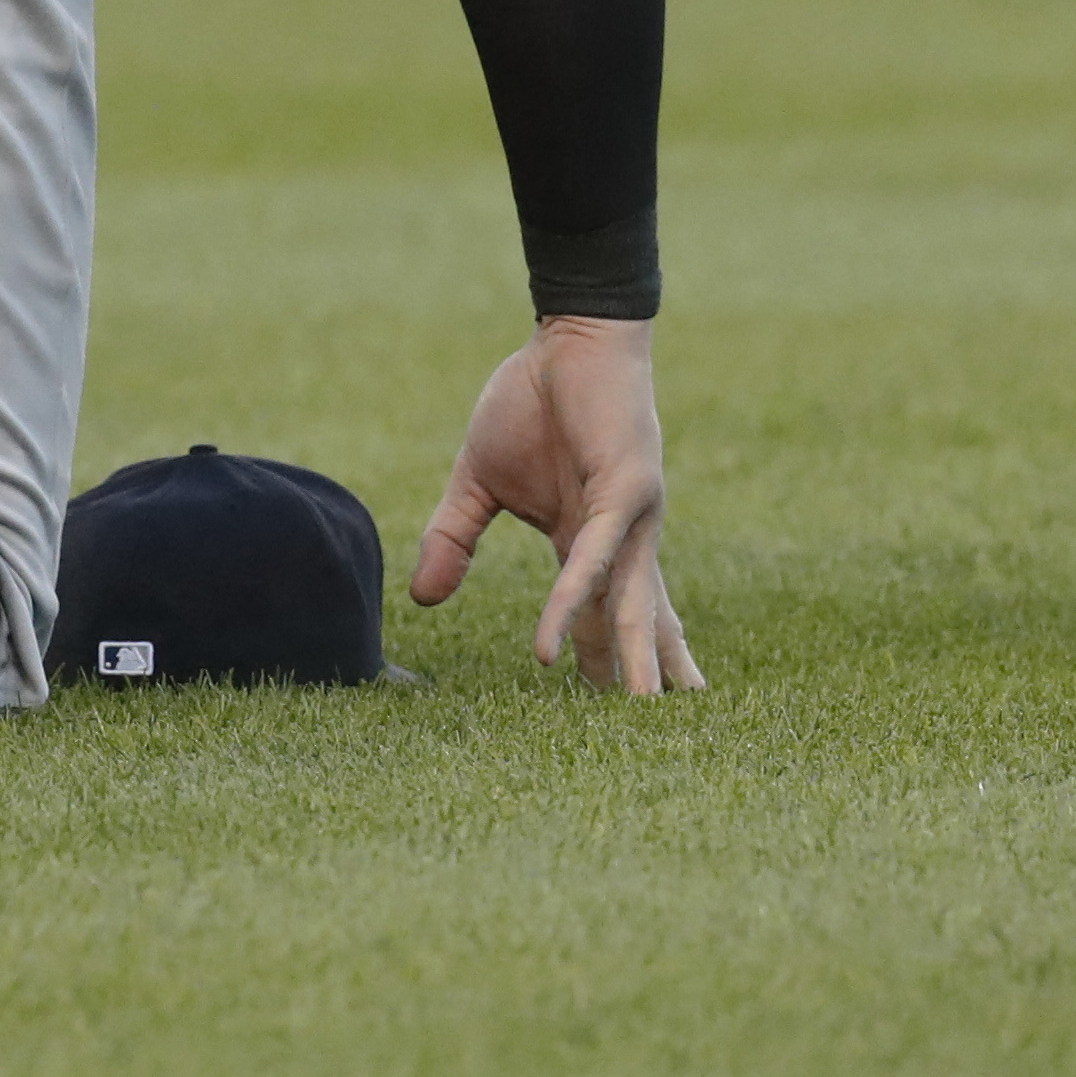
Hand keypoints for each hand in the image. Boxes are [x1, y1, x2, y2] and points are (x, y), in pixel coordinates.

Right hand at [408, 315, 702, 691]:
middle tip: (654, 740)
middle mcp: (621, 539)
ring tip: (634, 720)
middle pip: (634, 623)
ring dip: (629, 667)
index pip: (605, 614)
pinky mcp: (624, 491)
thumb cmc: (531, 400)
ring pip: (628, 608)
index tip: (613, 715)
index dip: (607, 661)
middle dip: (639, 681)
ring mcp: (629, 519)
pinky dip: (567, 606)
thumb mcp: (477, 483)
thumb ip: (453, 539)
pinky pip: (589, 563)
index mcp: (590, 538)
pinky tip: (548, 651)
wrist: (568, 336)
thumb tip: (421, 600)